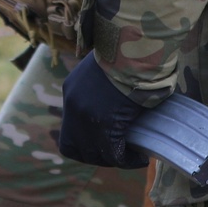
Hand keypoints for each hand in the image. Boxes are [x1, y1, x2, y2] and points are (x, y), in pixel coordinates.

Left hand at [59, 52, 148, 167]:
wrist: (134, 47)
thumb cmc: (126, 54)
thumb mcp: (103, 72)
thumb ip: (99, 90)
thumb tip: (113, 106)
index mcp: (71, 92)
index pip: (68, 131)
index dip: (83, 143)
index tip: (102, 144)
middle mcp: (73, 106)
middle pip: (75, 147)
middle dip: (96, 155)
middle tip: (117, 154)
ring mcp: (87, 117)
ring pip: (94, 154)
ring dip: (112, 159)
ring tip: (130, 156)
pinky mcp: (106, 124)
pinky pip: (114, 154)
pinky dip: (127, 159)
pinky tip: (140, 157)